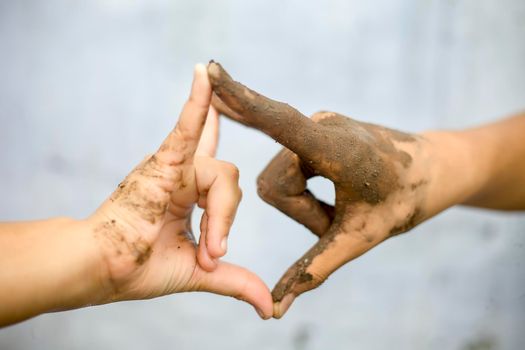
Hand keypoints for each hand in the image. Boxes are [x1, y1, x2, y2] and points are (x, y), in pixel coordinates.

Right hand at [88, 64, 271, 318]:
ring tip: (206, 250)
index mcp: (191, 194)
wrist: (104, 269)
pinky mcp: (164, 161)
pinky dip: (198, 100)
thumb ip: (236, 280)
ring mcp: (177, 165)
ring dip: (219, 216)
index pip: (220, 170)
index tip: (236, 133)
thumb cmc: (140, 266)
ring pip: (222, 175)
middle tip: (212, 257)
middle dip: (225, 222)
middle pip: (231, 183)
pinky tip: (205, 71)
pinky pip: (187, 125)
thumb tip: (270, 308)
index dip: (230, 154)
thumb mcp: (201, 273)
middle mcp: (187, 174)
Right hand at [207, 61, 463, 317]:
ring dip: (305, 205)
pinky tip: (332, 187)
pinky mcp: (313, 129)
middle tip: (341, 218)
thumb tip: (277, 310)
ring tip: (341, 206)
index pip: (277, 122)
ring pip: (278, 180)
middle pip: (275, 186)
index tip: (211, 69)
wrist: (432, 169)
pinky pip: (288, 167)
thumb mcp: (361, 238)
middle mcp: (319, 126)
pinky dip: (305, 190)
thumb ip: (315, 270)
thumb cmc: (403, 201)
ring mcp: (315, 124)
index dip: (242, 100)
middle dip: (304, 213)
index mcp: (335, 147)